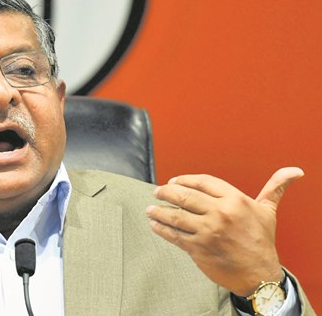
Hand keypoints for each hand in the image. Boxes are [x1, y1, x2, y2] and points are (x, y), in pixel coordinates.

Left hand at [146, 167, 303, 295]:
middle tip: (157, 192)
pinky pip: (174, 235)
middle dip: (166, 192)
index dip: (185, 180)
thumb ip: (275, 188)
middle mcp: (220, 213)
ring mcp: (207, 231)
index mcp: (235, 200)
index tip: (174, 181)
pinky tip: (154, 225)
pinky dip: (161, 229)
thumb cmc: (261, 240)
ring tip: (150, 209)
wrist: (259, 274)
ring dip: (158, 211)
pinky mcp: (198, 248)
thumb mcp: (267, 211)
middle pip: (184, 196)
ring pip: (175, 216)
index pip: (202, 182)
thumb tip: (294, 171)